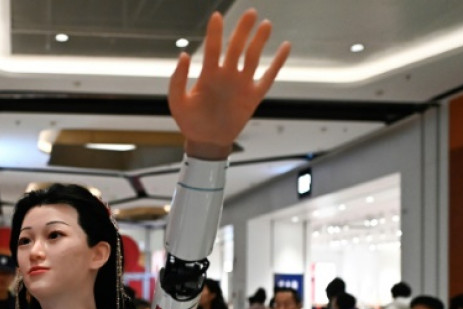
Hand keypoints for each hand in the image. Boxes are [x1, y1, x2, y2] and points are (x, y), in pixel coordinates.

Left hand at [168, 9, 289, 159]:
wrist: (206, 141)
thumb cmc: (189, 121)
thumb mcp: (177, 101)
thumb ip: (178, 79)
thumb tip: (183, 55)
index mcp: (208, 74)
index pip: (213, 48)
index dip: (215, 32)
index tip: (217, 16)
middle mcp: (226, 75)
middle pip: (236, 47)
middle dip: (242, 30)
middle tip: (250, 12)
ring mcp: (241, 84)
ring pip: (252, 57)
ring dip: (259, 41)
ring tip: (265, 24)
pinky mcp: (254, 96)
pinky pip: (269, 76)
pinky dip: (278, 62)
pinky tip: (285, 47)